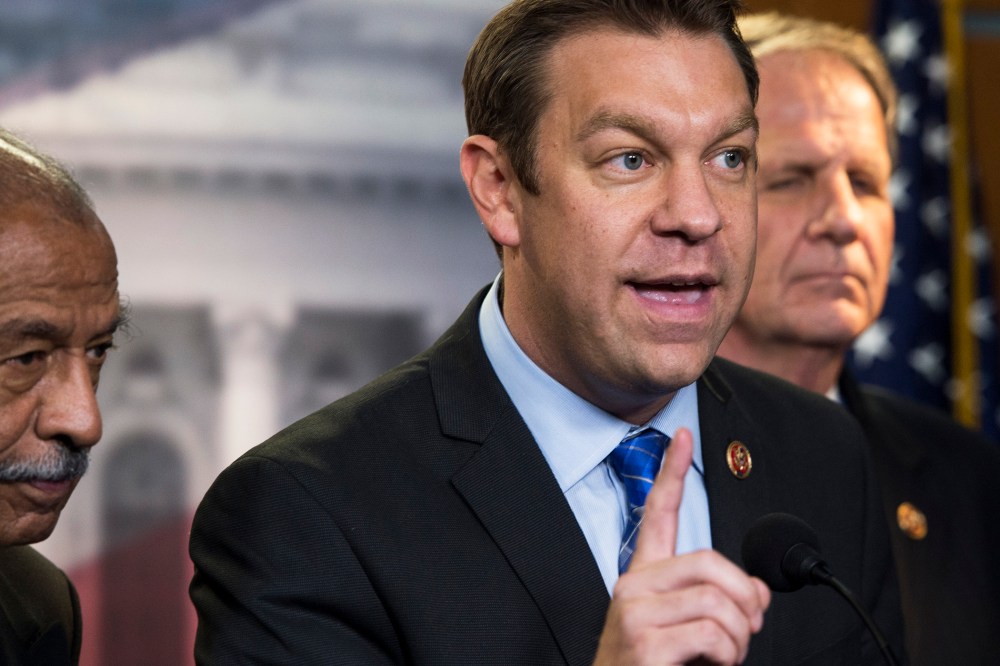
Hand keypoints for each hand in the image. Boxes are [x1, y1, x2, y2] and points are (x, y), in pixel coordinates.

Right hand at [593, 428, 770, 664]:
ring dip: (741, 636)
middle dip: (746, 599)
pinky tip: (715, 664)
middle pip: (710, 560)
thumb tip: (759, 593)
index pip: (657, 513)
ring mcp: (635, 612)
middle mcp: (633, 586)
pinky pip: (711, 631)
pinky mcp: (644, 641)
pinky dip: (729, 654)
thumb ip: (721, 603)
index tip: (682, 435)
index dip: (671, 472)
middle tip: (747, 631)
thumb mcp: (693, 633)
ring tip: (728, 655)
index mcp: (643, 578)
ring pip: (718, 598)